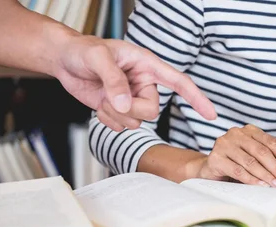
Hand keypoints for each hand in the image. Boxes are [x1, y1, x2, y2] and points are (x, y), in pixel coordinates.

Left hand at [53, 35, 216, 130]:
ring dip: (116, 115)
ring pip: (137, 122)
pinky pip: (122, 127)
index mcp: (148, 66)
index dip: (197, 98)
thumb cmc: (83, 50)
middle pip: (153, 111)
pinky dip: (108, 121)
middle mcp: (144, 84)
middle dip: (131, 110)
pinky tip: (100, 105)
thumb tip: (126, 104)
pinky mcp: (120, 110)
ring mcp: (132, 99)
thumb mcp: (98, 58)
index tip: (211, 114)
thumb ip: (114, 80)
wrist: (65, 60)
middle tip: (111, 98)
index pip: (179, 82)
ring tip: (102, 97)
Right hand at [188, 124, 275, 187]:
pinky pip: (238, 170)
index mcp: (249, 131)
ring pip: (250, 162)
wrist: (209, 169)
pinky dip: (251, 179)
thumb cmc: (236, 164)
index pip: (271, 142)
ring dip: (266, 175)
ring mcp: (224, 144)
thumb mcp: (254, 160)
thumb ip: (270, 161)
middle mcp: (236, 133)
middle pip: (262, 151)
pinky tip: (261, 185)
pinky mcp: (216, 158)